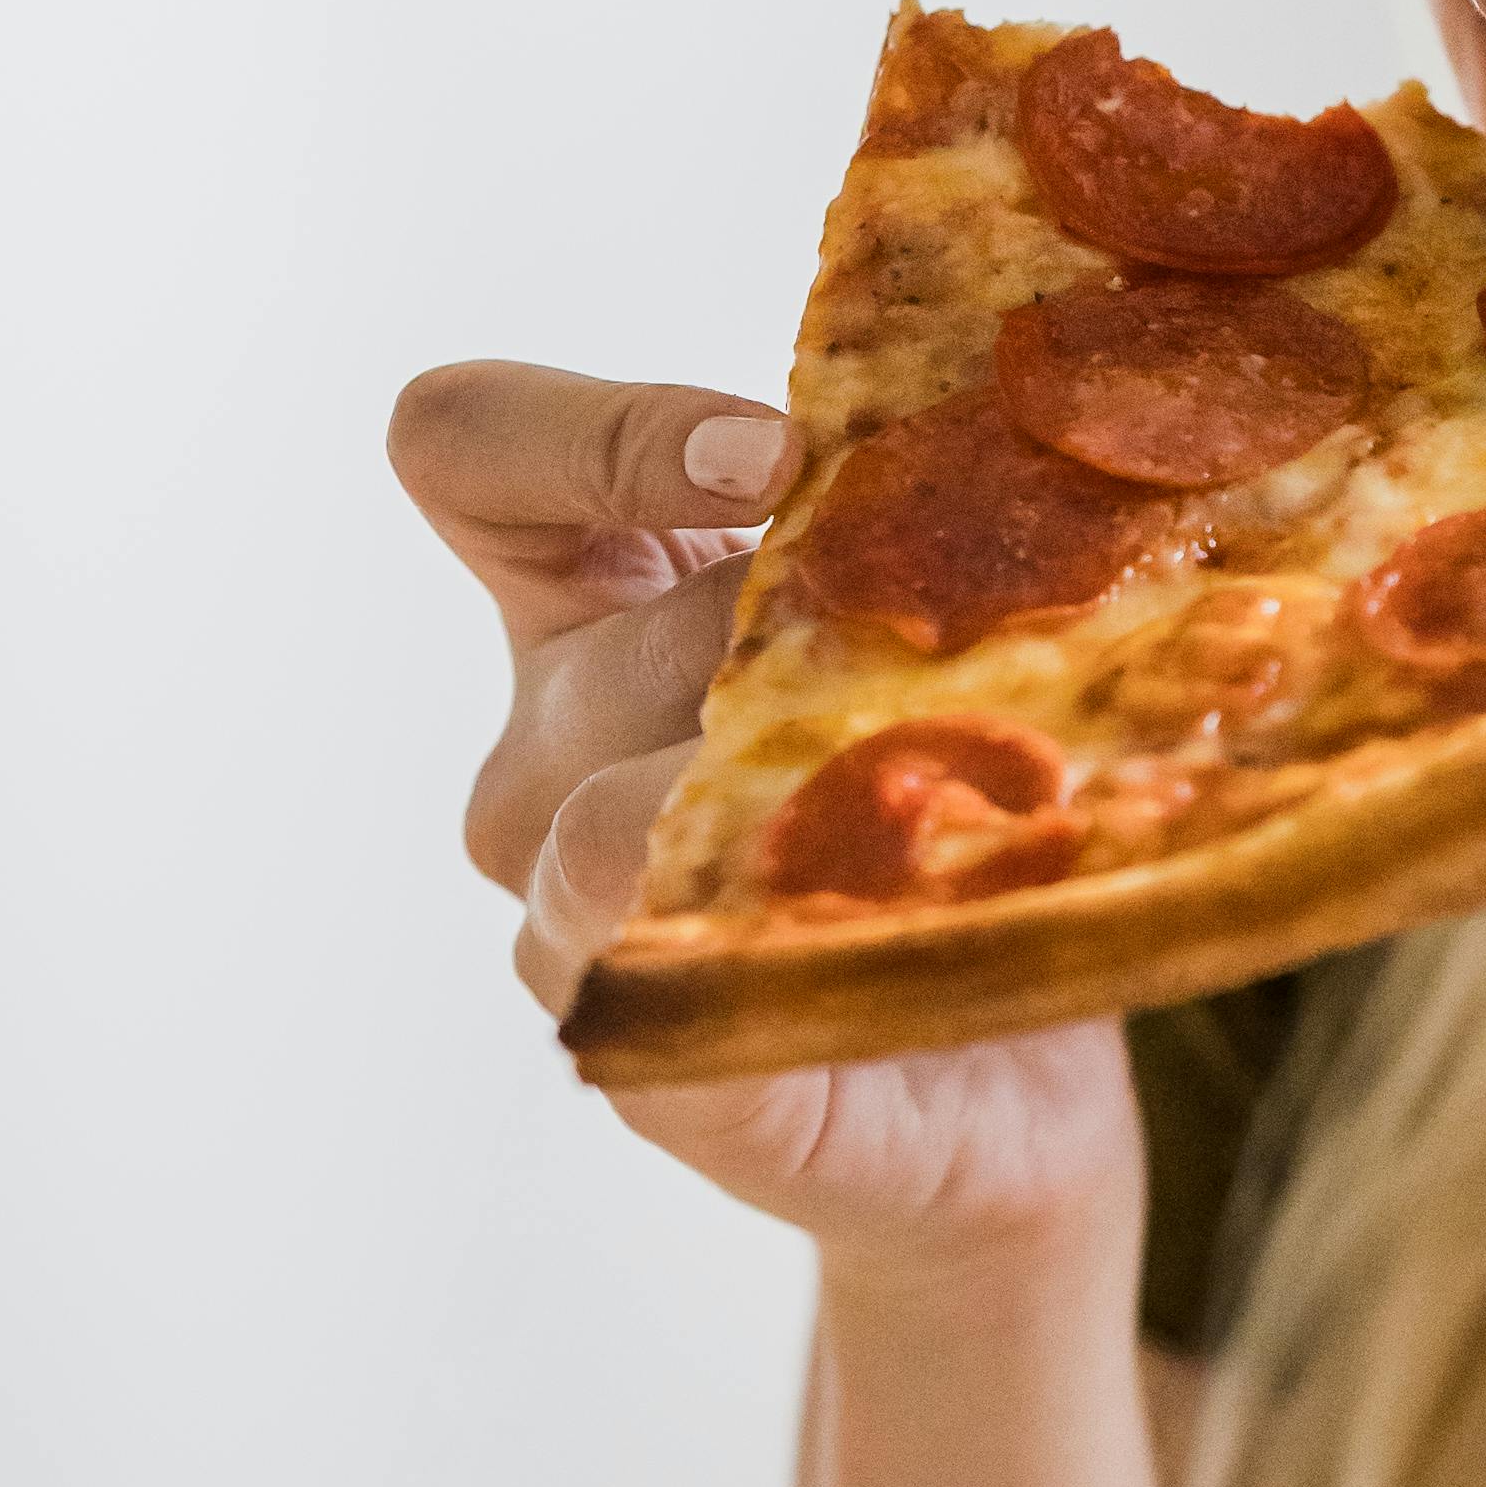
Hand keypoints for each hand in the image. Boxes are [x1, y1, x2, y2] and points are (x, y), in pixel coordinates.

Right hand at [388, 356, 1140, 1285]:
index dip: (593, 431)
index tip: (778, 460)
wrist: (1022, 1056)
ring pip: (608, 815)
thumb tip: (957, 430)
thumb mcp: (927, 610)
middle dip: (796, 633)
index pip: (462, 445)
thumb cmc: (966, 797)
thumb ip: (897, 510)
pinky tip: (899, 903)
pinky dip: (781, 917)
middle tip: (957, 670)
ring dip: (795, 786)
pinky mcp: (638, 1048)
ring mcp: (562, 912)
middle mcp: (541, 751)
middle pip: (609, 641)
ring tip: (959, 798)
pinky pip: (649, 965)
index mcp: (586, 602)